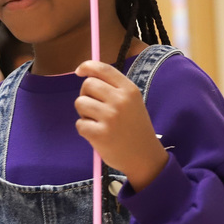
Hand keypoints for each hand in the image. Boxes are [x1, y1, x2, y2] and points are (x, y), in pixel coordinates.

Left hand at [74, 60, 167, 190]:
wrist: (144, 156)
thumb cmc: (134, 127)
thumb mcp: (132, 102)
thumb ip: (113, 88)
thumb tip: (85, 74)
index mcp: (129, 90)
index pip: (103, 69)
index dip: (87, 66)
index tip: (79, 71)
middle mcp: (120, 100)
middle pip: (88, 84)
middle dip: (86, 94)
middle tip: (94, 107)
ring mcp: (110, 117)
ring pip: (80, 103)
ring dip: (84, 113)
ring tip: (97, 122)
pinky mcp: (100, 134)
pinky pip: (79, 124)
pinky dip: (85, 129)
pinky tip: (97, 135)